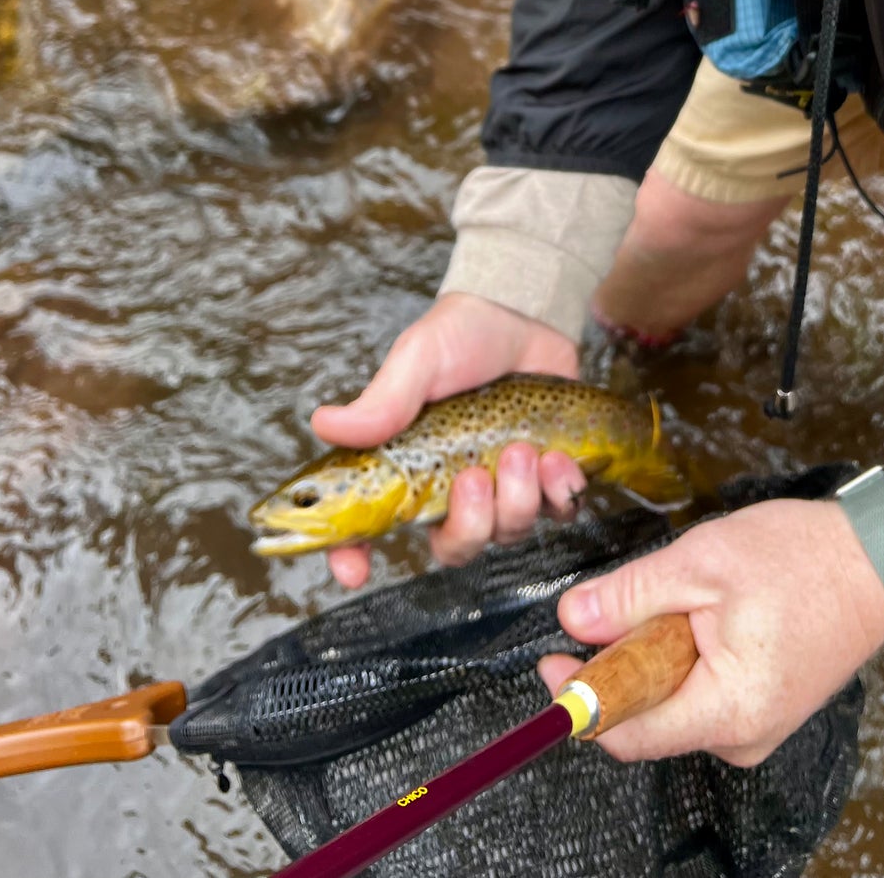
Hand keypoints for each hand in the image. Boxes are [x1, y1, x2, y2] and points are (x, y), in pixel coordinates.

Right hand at [311, 291, 581, 586]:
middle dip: (471, 522)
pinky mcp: (546, 476)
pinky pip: (557, 512)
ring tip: (524, 449)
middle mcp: (451, 486)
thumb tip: (324, 424)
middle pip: (455, 545)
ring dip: (519, 499)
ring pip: (507, 532)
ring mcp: (502, 485)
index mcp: (408, 466)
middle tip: (477, 476)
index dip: (353, 557)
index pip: (369, 527)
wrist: (525, 313)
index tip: (353, 570)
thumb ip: (382, 401)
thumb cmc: (463, 335)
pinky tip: (557, 458)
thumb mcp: (417, 361)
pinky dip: (559, 492)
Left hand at [537, 498, 883, 766]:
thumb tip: (573, 619)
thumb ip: (631, 595)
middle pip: (648, 717)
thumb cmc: (802, 558)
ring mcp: (756, 728)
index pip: (626, 732)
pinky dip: (689, 656)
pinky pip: (703, 693)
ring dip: (661, 653)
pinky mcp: (764, 709)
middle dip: (627, 661)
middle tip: (637, 601)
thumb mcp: (700, 562)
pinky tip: (711, 614)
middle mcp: (742, 738)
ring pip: (674, 701)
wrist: (879, 559)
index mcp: (726, 711)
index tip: (551, 659)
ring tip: (695, 598)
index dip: (580, 698)